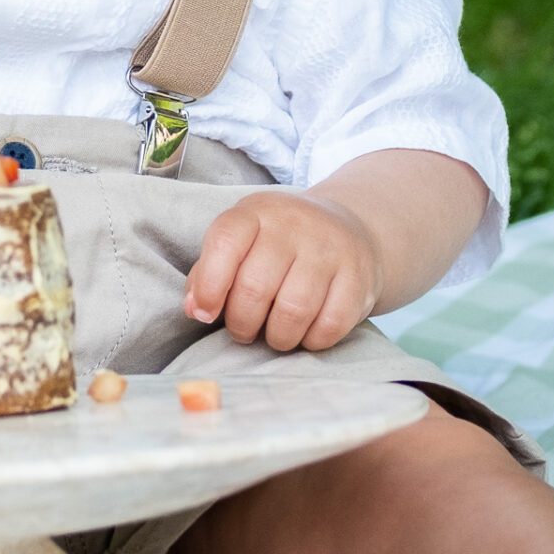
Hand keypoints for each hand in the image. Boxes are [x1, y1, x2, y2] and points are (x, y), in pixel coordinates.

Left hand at [184, 191, 381, 352]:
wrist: (350, 228)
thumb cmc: (279, 245)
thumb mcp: (241, 243)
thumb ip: (210, 272)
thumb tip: (194, 308)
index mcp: (256, 212)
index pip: (225, 243)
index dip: (209, 286)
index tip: (205, 314)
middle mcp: (294, 224)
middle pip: (255, 287)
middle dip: (242, 323)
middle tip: (244, 330)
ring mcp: (330, 248)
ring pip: (293, 311)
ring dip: (277, 337)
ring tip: (274, 334)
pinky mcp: (359, 276)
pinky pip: (329, 326)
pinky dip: (311, 341)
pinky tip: (305, 333)